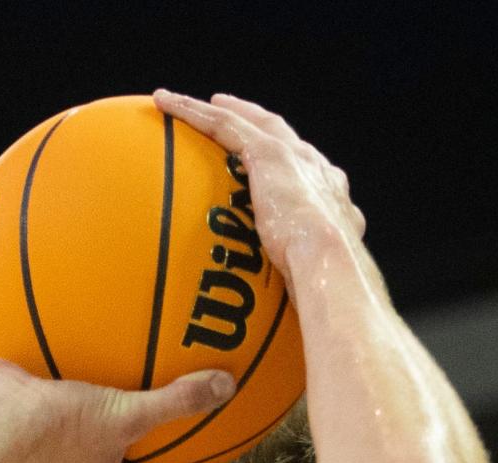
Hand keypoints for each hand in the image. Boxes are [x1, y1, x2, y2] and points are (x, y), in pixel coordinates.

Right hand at [0, 359, 236, 462]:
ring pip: (94, 454)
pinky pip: (66, 424)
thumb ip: (175, 402)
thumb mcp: (126, 414)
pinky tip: (91, 377)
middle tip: (178, 450)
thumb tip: (223, 387)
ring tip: (135, 412)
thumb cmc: (56, 430)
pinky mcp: (31, 436)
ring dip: (115, 438)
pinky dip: (84, 407)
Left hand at [153, 89, 368, 297]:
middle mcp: (315, 168)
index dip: (289, 163)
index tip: (274, 163)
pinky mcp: (266, 154)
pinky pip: (222, 125)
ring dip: (218, 110)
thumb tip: (292, 322)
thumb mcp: (317, 283)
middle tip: (235, 114)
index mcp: (331, 196)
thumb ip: (302, 287)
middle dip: (257, 123)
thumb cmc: (327, 286)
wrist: (330, 262)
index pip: (307, 172)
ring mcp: (291, 156)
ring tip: (191, 104)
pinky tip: (165, 105)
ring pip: (246, 123)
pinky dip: (193, 112)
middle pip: (279, 135)